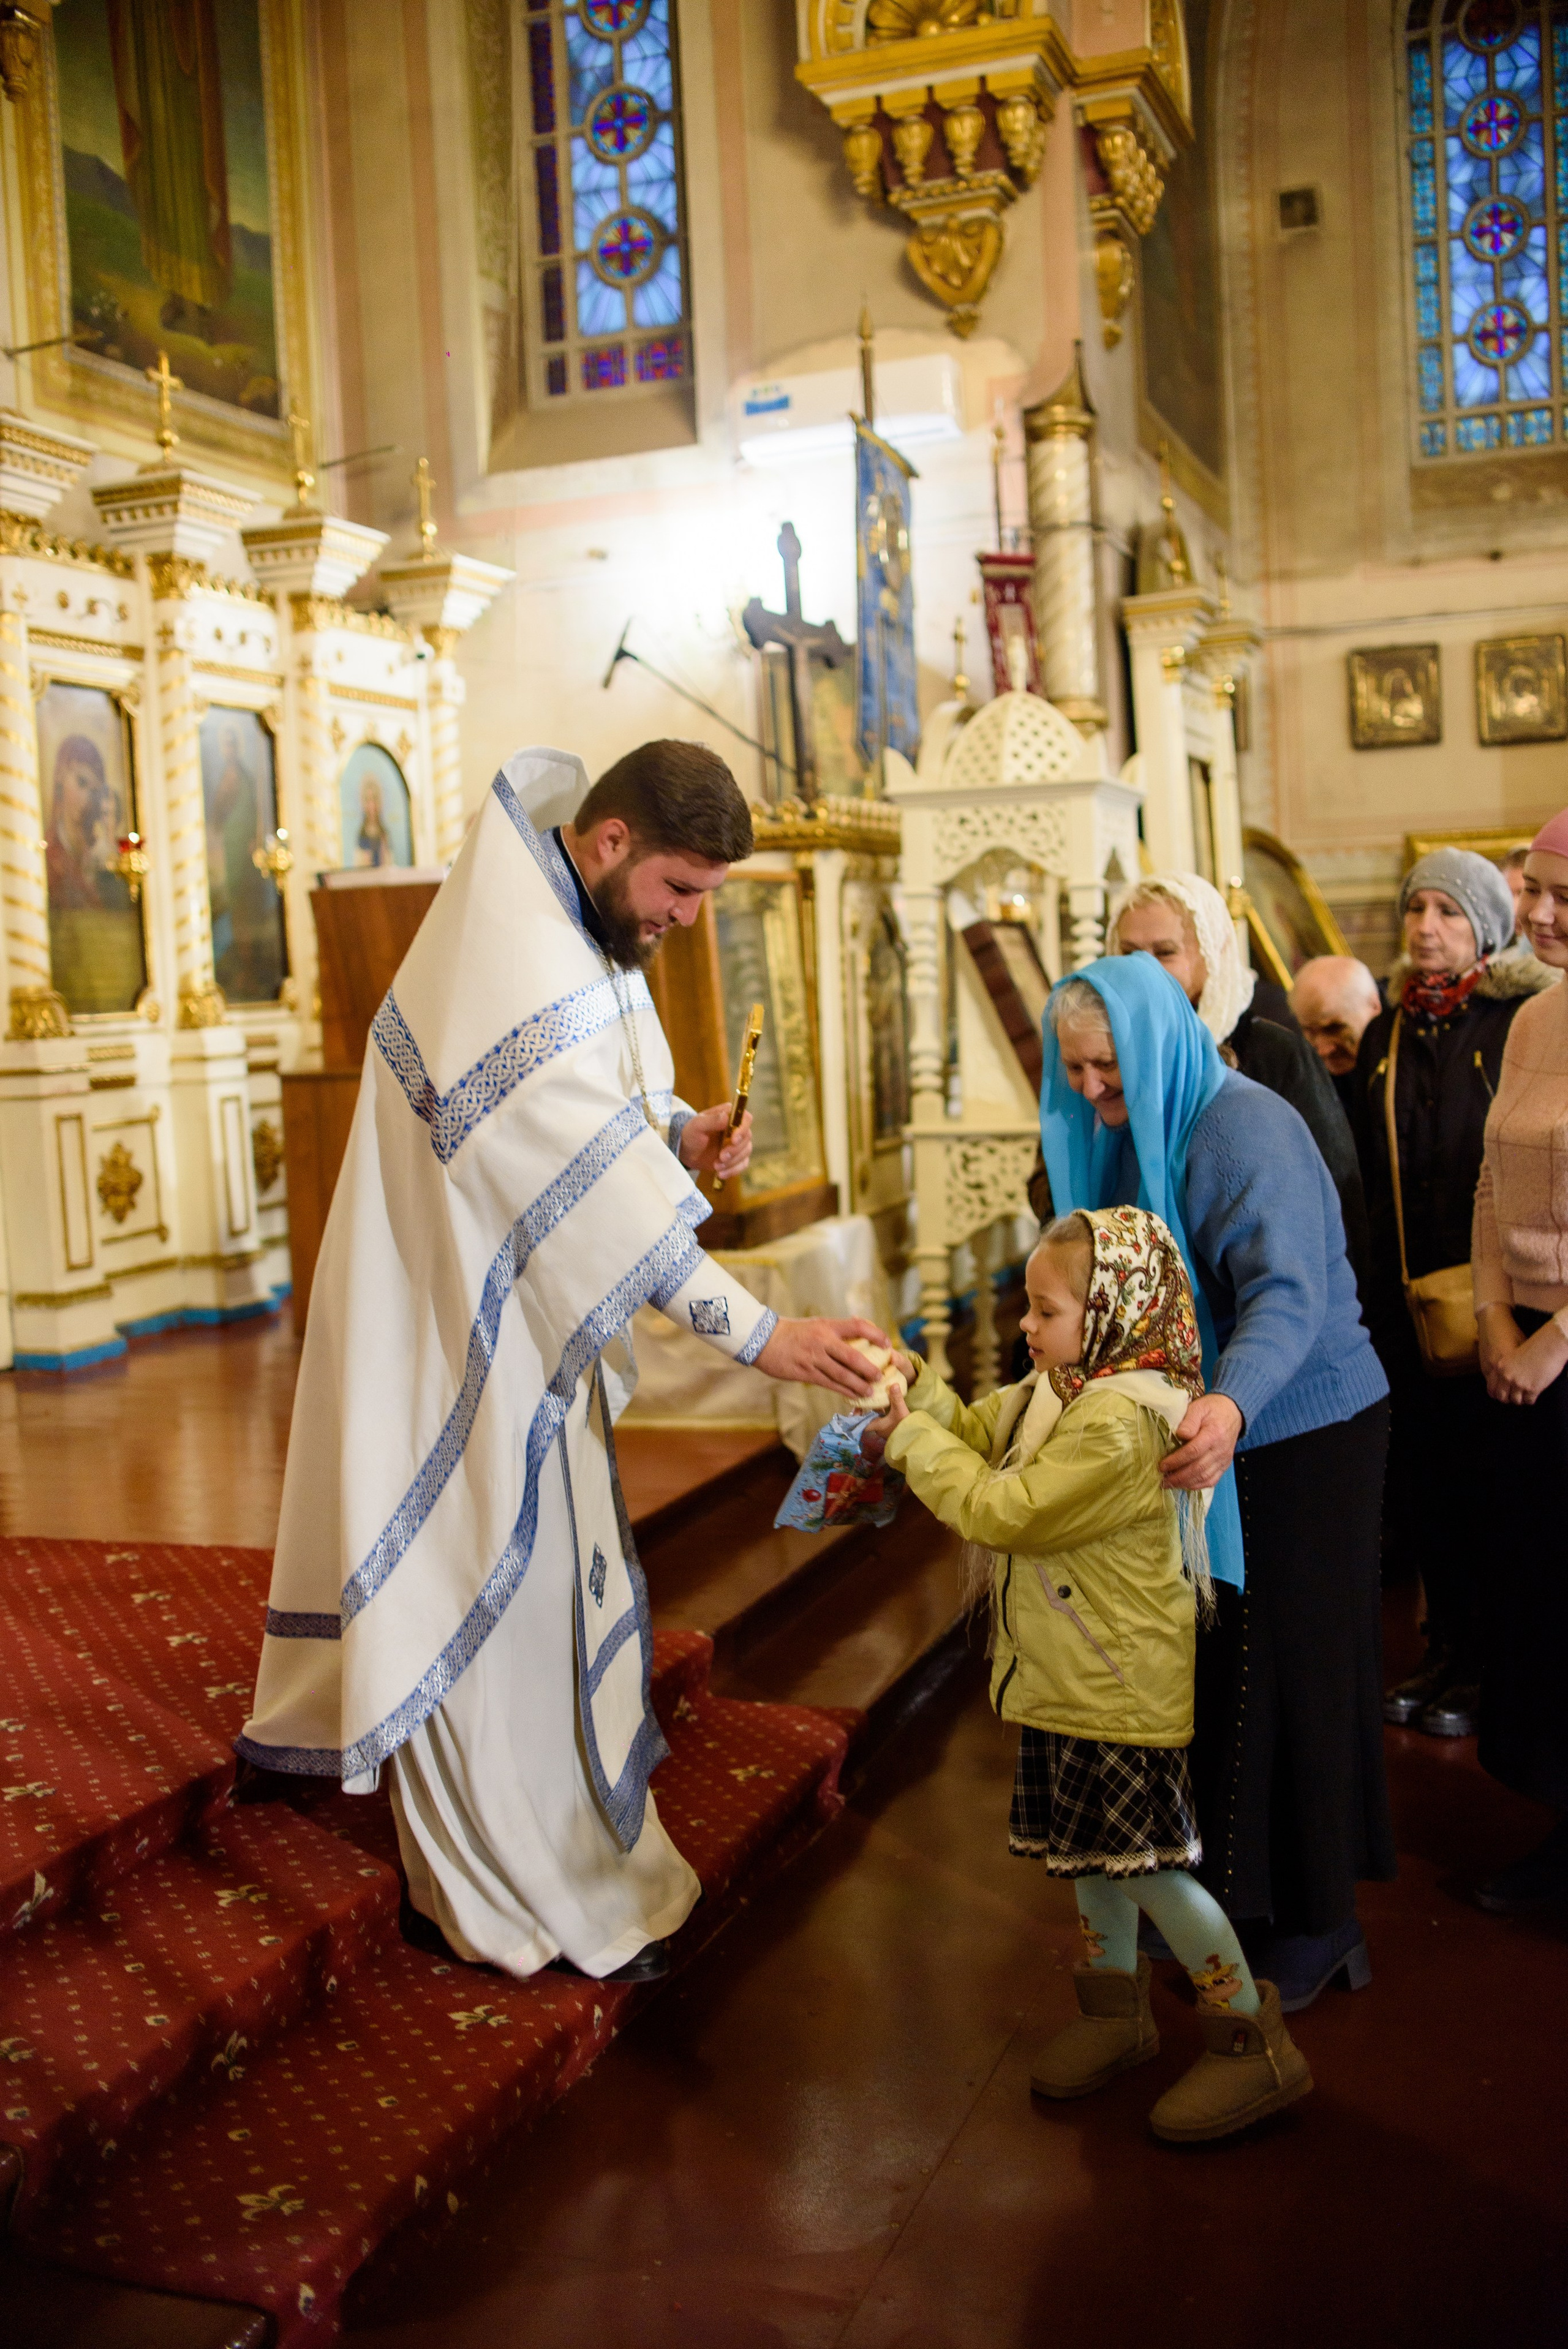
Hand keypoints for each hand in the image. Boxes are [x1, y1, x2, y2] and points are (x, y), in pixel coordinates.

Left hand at [678, 1103, 752, 1181]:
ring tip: (716, 1166)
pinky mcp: (736, 1157)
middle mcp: (737, 1128)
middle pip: (747, 1137)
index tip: (733, 1140)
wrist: (686, 1151)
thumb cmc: (691, 1133)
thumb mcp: (697, 1125)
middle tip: (721, 1156)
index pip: (746, 1118)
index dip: (742, 1129)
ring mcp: (738, 1143)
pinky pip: (742, 1164)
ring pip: (746, 1152)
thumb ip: (712, 1120)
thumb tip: (726, 1117)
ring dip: (732, 1161)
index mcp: (729, 1115)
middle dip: (734, 1150)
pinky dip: (732, 1170)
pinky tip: (721, 1174)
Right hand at [754, 1316, 888, 1400]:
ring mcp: (814, 1358)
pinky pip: (829, 1384)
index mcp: (827, 1326)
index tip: (887, 1343)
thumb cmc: (793, 1331)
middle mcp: (822, 1341)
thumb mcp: (816, 1323)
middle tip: (880, 1376)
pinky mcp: (805, 1373)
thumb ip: (836, 1328)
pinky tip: (852, 1395)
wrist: (763, 1340)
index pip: (858, 1326)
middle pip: (853, 1356)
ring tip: (869, 1391)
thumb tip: (859, 1327)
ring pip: (842, 1375)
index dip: (876, 1334)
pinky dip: (843, 1390)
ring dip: (858, 1384)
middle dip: (869, 1368)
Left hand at [860, 1383, 909, 1459]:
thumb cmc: (904, 1426)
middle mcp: (879, 1428)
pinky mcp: (892, 1428)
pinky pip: (884, 1419)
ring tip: (876, 1399)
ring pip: (877, 1418)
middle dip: (867, 1409)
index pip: (861, 1422)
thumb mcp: (900, 1411)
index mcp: (876, 1425)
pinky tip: (887, 1405)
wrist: (916, 1439)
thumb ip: (896, 1398)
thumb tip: (893, 1384)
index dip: (857, 1416)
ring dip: (876, 1410)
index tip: (855, 1408)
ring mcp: (885, 1429)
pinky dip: (883, 1412)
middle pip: (868, 1418)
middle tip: (866, 1399)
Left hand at [1160, 1392, 1243, 1490]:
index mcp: (1214, 1434)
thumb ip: (1189, 1420)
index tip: (1162, 1465)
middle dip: (1178, 1477)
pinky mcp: (1224, 1465)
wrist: (1232, 1412)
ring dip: (1185, 1483)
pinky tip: (1184, 1485)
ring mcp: (1224, 1459)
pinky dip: (1197, 1486)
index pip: (1193, 1451)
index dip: (1176, 1461)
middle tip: (1162, 1480)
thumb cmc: (1212, 1409)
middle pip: (1198, 1468)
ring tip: (1169, 1484)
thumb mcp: (1199, 1407)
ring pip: (1204, 1477)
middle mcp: (1220, 1450)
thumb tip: (1180, 1435)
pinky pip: (1212, 1480)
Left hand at [1481, 1307, 1567, 1404]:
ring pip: (1516, 1400)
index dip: (1498, 1393)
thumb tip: (1505, 1377)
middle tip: (1514, 1397)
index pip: (1493, 1388)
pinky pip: (1528, 1401)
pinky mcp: (1532, 1388)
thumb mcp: (1512, 1355)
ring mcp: (1519, 1383)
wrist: (1548, 1345)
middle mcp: (1507, 1377)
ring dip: (1520, 1400)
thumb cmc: (1533, 1346)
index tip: (1503, 1395)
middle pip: (1502, 1397)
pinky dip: (1530, 1400)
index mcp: (1501, 1367)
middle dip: (1508, 1399)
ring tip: (1524, 1396)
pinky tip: (1533, 1395)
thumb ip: (1506, 1366)